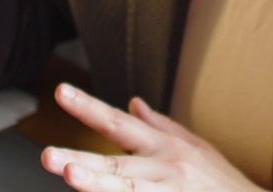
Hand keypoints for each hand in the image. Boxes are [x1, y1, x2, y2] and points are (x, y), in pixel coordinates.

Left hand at [41, 84, 266, 191]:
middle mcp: (166, 169)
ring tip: (70, 178)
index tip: (61, 92)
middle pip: (116, 164)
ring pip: (127, 191)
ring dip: (98, 186)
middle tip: (49, 155)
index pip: (119, 122)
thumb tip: (132, 102)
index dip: (88, 107)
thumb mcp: (198, 148)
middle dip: (81, 159)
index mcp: (166, 148)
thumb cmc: (223, 184)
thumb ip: (160, 127)